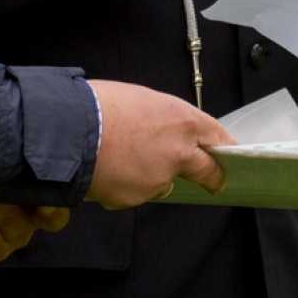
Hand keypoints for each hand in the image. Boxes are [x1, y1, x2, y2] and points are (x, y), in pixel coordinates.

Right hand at [85, 80, 232, 208]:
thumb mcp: (141, 100)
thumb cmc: (99, 106)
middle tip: (214, 181)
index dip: (222, 146)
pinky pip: (135, 193)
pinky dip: (125, 185)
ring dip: (152, 175)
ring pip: (164, 182)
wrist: (70, 130)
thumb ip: (162, 121)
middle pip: (207, 171)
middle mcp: (178, 152)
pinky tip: (108, 168)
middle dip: (212, 177)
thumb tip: (162, 131)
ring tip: (123, 156)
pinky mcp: (137, 198)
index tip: (226, 153)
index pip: (216, 136)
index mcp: (182, 120)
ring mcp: (159, 178)